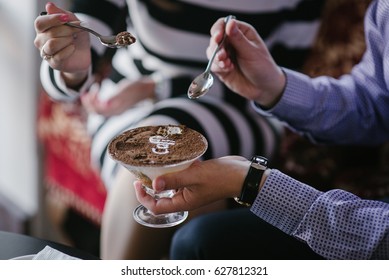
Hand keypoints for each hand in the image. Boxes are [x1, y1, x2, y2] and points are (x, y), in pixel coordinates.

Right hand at [34, 2, 90, 87]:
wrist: (83, 55)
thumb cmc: (76, 37)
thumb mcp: (73, 22)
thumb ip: (62, 13)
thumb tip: (49, 5)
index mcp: (42, 29)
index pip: (40, 22)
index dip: (53, 19)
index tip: (67, 18)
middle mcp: (40, 41)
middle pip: (50, 33)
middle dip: (67, 30)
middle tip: (76, 31)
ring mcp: (46, 53)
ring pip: (52, 44)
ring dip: (66, 40)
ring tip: (73, 40)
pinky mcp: (53, 63)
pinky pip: (58, 56)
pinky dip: (68, 50)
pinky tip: (73, 48)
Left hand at [81, 77, 154, 115]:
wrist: (148, 89)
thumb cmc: (137, 88)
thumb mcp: (126, 90)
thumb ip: (116, 98)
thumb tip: (104, 104)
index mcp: (116, 109)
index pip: (97, 110)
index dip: (90, 102)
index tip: (91, 90)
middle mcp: (115, 112)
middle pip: (96, 112)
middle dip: (88, 103)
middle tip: (86, 91)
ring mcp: (116, 110)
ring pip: (98, 110)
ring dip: (91, 102)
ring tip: (91, 91)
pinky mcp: (116, 106)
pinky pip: (102, 107)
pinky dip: (96, 100)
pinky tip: (97, 91)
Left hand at [133, 156, 249, 213]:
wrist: (241, 174)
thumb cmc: (220, 178)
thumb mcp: (195, 177)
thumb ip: (174, 179)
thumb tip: (153, 185)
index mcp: (183, 202)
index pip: (156, 206)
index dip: (143, 197)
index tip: (137, 183)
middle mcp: (185, 197)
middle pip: (160, 196)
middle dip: (149, 185)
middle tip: (143, 171)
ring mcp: (190, 188)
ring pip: (170, 185)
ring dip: (162, 175)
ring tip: (155, 162)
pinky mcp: (196, 179)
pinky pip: (180, 176)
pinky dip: (175, 168)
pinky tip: (174, 156)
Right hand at [208, 17, 285, 106]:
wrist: (264, 88)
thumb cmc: (263, 67)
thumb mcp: (252, 52)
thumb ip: (238, 39)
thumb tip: (229, 23)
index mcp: (242, 33)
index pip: (224, 24)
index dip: (218, 29)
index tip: (218, 37)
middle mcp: (232, 42)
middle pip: (215, 38)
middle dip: (216, 47)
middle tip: (222, 55)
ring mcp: (226, 55)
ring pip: (211, 52)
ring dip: (217, 58)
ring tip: (227, 64)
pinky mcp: (221, 68)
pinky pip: (213, 65)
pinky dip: (218, 67)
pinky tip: (228, 69)